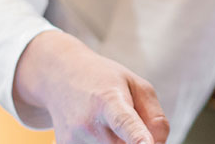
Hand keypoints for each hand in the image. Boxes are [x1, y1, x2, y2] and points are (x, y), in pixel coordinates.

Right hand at [14, 31, 169, 143]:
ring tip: (109, 123)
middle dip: (137, 142)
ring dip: (120, 142)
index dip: (137, 136)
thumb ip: (155, 118)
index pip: (124, 122)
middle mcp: (89, 124)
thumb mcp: (137, 86)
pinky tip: (97, 130)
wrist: (60, 77)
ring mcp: (75, 140)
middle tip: (130, 121)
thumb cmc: (104, 80)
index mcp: (109, 101)